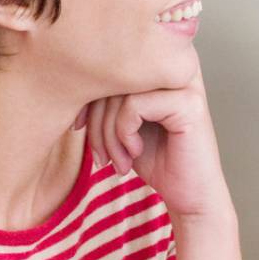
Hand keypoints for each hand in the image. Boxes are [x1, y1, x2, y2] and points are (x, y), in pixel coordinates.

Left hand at [79, 73, 228, 219]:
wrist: (190, 195)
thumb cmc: (156, 159)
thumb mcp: (120, 124)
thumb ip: (104, 98)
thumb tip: (68, 85)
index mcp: (158, 64)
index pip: (107, 66)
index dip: (85, 97)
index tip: (79, 128)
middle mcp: (173, 65)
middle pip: (113, 76)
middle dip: (96, 121)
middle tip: (101, 156)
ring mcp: (185, 81)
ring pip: (120, 92)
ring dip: (108, 133)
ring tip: (117, 160)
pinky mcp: (188, 102)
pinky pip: (134, 105)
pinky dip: (124, 133)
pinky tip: (135, 151)